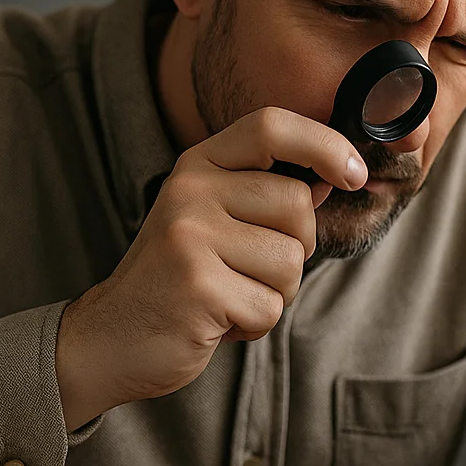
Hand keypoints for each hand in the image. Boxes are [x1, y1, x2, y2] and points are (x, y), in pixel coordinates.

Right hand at [55, 107, 368, 429]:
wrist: (111, 339)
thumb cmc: (179, 280)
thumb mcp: (215, 221)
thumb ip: (267, 197)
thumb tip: (336, 178)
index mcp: (197, 166)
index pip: (271, 126)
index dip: (325, 144)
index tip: (354, 174)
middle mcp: (190, 190)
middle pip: (297, 205)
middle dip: (295, 248)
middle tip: (250, 270)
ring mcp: (190, 237)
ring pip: (291, 262)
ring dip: (274, 293)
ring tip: (229, 296)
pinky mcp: (197, 286)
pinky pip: (270, 306)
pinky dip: (255, 325)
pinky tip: (218, 321)